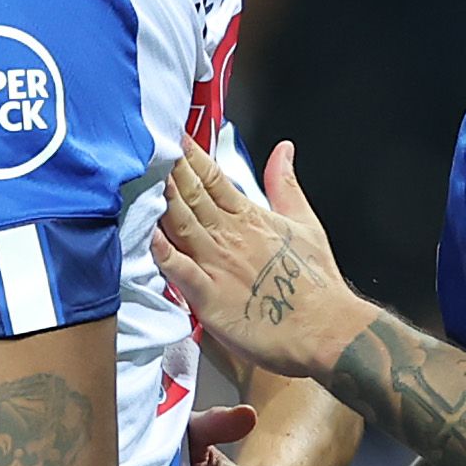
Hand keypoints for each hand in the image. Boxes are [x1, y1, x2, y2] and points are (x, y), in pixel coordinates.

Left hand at [151, 133, 361, 380]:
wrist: (326, 329)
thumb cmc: (317, 284)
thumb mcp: (306, 223)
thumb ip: (286, 185)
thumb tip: (283, 150)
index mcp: (250, 218)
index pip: (213, 178)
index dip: (190, 156)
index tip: (172, 136)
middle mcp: (230, 236)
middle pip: (191, 195)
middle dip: (167, 170)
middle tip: (146, 146)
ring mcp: (217, 264)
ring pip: (181, 224)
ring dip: (160, 200)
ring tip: (139, 177)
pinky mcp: (209, 296)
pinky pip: (180, 270)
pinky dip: (163, 253)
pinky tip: (145, 235)